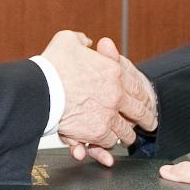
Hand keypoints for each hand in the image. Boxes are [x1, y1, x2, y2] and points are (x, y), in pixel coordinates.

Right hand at [42, 31, 153, 166]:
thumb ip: (80, 40)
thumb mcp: (67, 40)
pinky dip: (107, 147)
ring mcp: (108, 115)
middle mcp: (116, 95)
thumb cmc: (52, 65)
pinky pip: (108, 142)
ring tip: (126, 138)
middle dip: (146, 119)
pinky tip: (108, 149)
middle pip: (139, 112)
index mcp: (114, 72)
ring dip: (126, 135)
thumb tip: (86, 41)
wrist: (40, 88)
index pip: (137, 87)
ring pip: (125, 131)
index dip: (144, 97)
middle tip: (149, 124)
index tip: (147, 103)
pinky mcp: (96, 132)